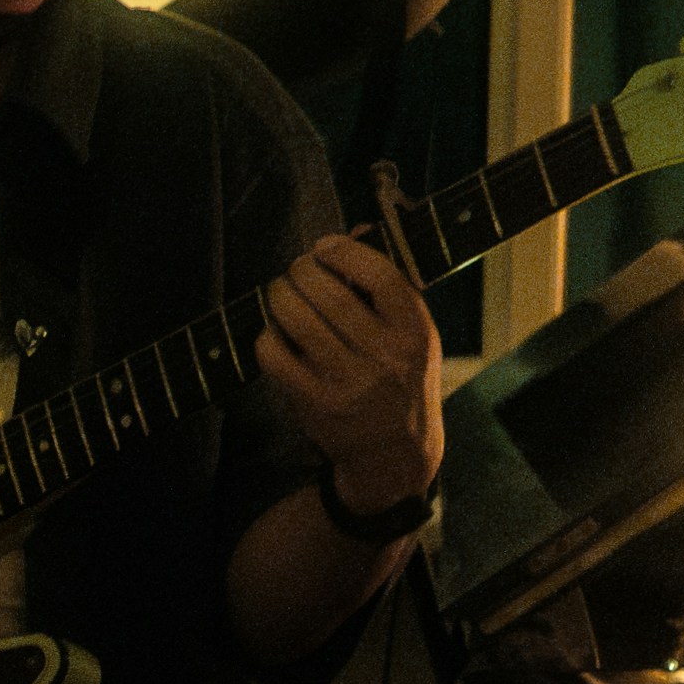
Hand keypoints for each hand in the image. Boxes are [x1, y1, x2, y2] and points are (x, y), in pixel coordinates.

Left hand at [252, 230, 445, 517]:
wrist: (396, 453)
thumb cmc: (402, 379)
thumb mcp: (414, 333)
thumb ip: (388, 284)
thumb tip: (357, 230)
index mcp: (415, 332)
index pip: (379, 274)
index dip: (343, 251)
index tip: (325, 247)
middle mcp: (385, 356)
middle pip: (327, 292)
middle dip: (301, 270)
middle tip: (296, 271)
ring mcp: (349, 382)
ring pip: (296, 318)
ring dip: (279, 296)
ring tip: (281, 294)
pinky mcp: (316, 404)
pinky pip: (274, 355)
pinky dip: (268, 336)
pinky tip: (277, 334)